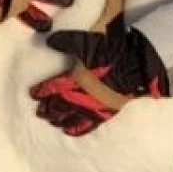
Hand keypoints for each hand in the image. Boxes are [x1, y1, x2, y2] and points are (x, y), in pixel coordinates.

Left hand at [29, 15, 168, 135]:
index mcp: (76, 77)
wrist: (138, 64)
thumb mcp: (88, 41)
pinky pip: (89, 124)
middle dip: (49, 108)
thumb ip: (67, 41)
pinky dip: (78, 128)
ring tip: (52, 122)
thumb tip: (50, 40)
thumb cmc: (113, 51)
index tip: (34, 93)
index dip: (43, 91)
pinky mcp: (107, 111)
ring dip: (60, 120)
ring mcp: (95, 105)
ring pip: (72, 116)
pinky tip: (70, 131)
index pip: (54, 86)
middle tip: (40, 112)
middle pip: (60, 105)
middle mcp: (83, 94)